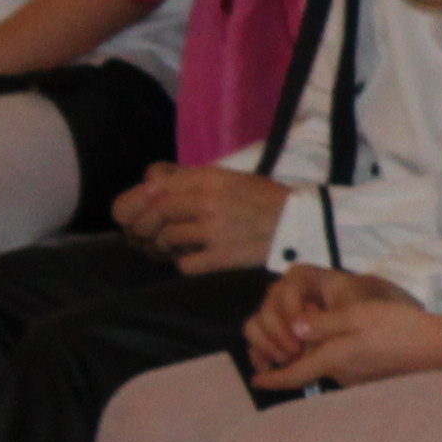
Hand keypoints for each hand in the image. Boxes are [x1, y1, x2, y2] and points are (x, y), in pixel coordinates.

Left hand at [115, 162, 289, 271]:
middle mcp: (209, 202)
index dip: (143, 201)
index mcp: (211, 178)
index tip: (141, 211)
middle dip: (147, 226)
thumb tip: (151, 185)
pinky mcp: (223, 256)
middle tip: (146, 235)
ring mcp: (215, 230)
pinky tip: (192, 259)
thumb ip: (195, 181)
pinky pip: (186, 263)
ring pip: (168, 238)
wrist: (300, 223)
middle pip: (159, 213)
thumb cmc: (265, 199)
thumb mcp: (231, 178)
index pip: (160, 188)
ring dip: (163, 245)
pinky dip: (184, 263)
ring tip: (169, 247)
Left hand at [244, 265, 423, 385]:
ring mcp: (359, 378)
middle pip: (310, 370)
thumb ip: (323, 322)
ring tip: (317, 340)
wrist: (436, 346)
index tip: (255, 380)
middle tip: (285, 346)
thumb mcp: (356, 315)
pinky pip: (345, 368)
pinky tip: (347, 345)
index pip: (294, 373)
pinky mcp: (373, 376)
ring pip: (329, 368)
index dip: (272, 378)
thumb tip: (294, 327)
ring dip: (318, 358)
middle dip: (295, 361)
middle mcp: (342, 374)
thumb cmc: (396, 327)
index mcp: (333, 358)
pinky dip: (336, 359)